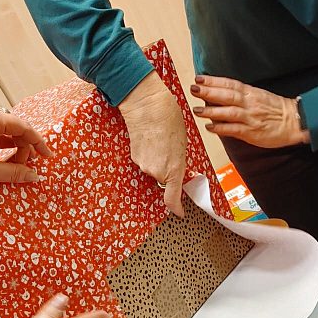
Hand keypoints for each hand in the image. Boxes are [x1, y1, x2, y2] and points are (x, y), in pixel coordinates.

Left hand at [0, 105, 52, 189]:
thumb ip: (16, 173)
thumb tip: (34, 176)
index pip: (23, 128)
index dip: (38, 143)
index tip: (48, 156)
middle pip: (15, 129)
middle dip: (25, 148)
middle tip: (28, 167)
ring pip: (5, 132)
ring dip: (14, 148)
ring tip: (17, 167)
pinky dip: (3, 147)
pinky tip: (6, 161)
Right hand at [119, 71, 186, 216]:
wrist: (147, 104)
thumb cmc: (169, 119)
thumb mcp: (183, 143)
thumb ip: (179, 162)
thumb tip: (176, 170)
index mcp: (173, 169)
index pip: (172, 198)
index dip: (176, 208)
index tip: (180, 212)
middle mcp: (156, 172)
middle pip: (164, 179)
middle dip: (168, 169)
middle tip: (171, 150)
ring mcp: (143, 165)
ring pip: (153, 169)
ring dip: (158, 159)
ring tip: (161, 140)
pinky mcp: (134, 157)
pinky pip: (144, 161)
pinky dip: (149, 153)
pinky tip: (150, 138)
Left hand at [191, 76, 309, 147]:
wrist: (296, 122)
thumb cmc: (277, 111)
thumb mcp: (259, 97)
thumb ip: (241, 96)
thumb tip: (222, 96)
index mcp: (251, 92)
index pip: (230, 84)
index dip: (214, 81)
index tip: (199, 78)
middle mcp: (250, 103)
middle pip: (227, 95)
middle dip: (209, 91)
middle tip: (193, 89)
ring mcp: (250, 117)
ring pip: (228, 112)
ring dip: (211, 110)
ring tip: (197, 110)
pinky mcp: (252, 132)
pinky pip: (234, 129)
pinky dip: (221, 128)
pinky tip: (209, 127)